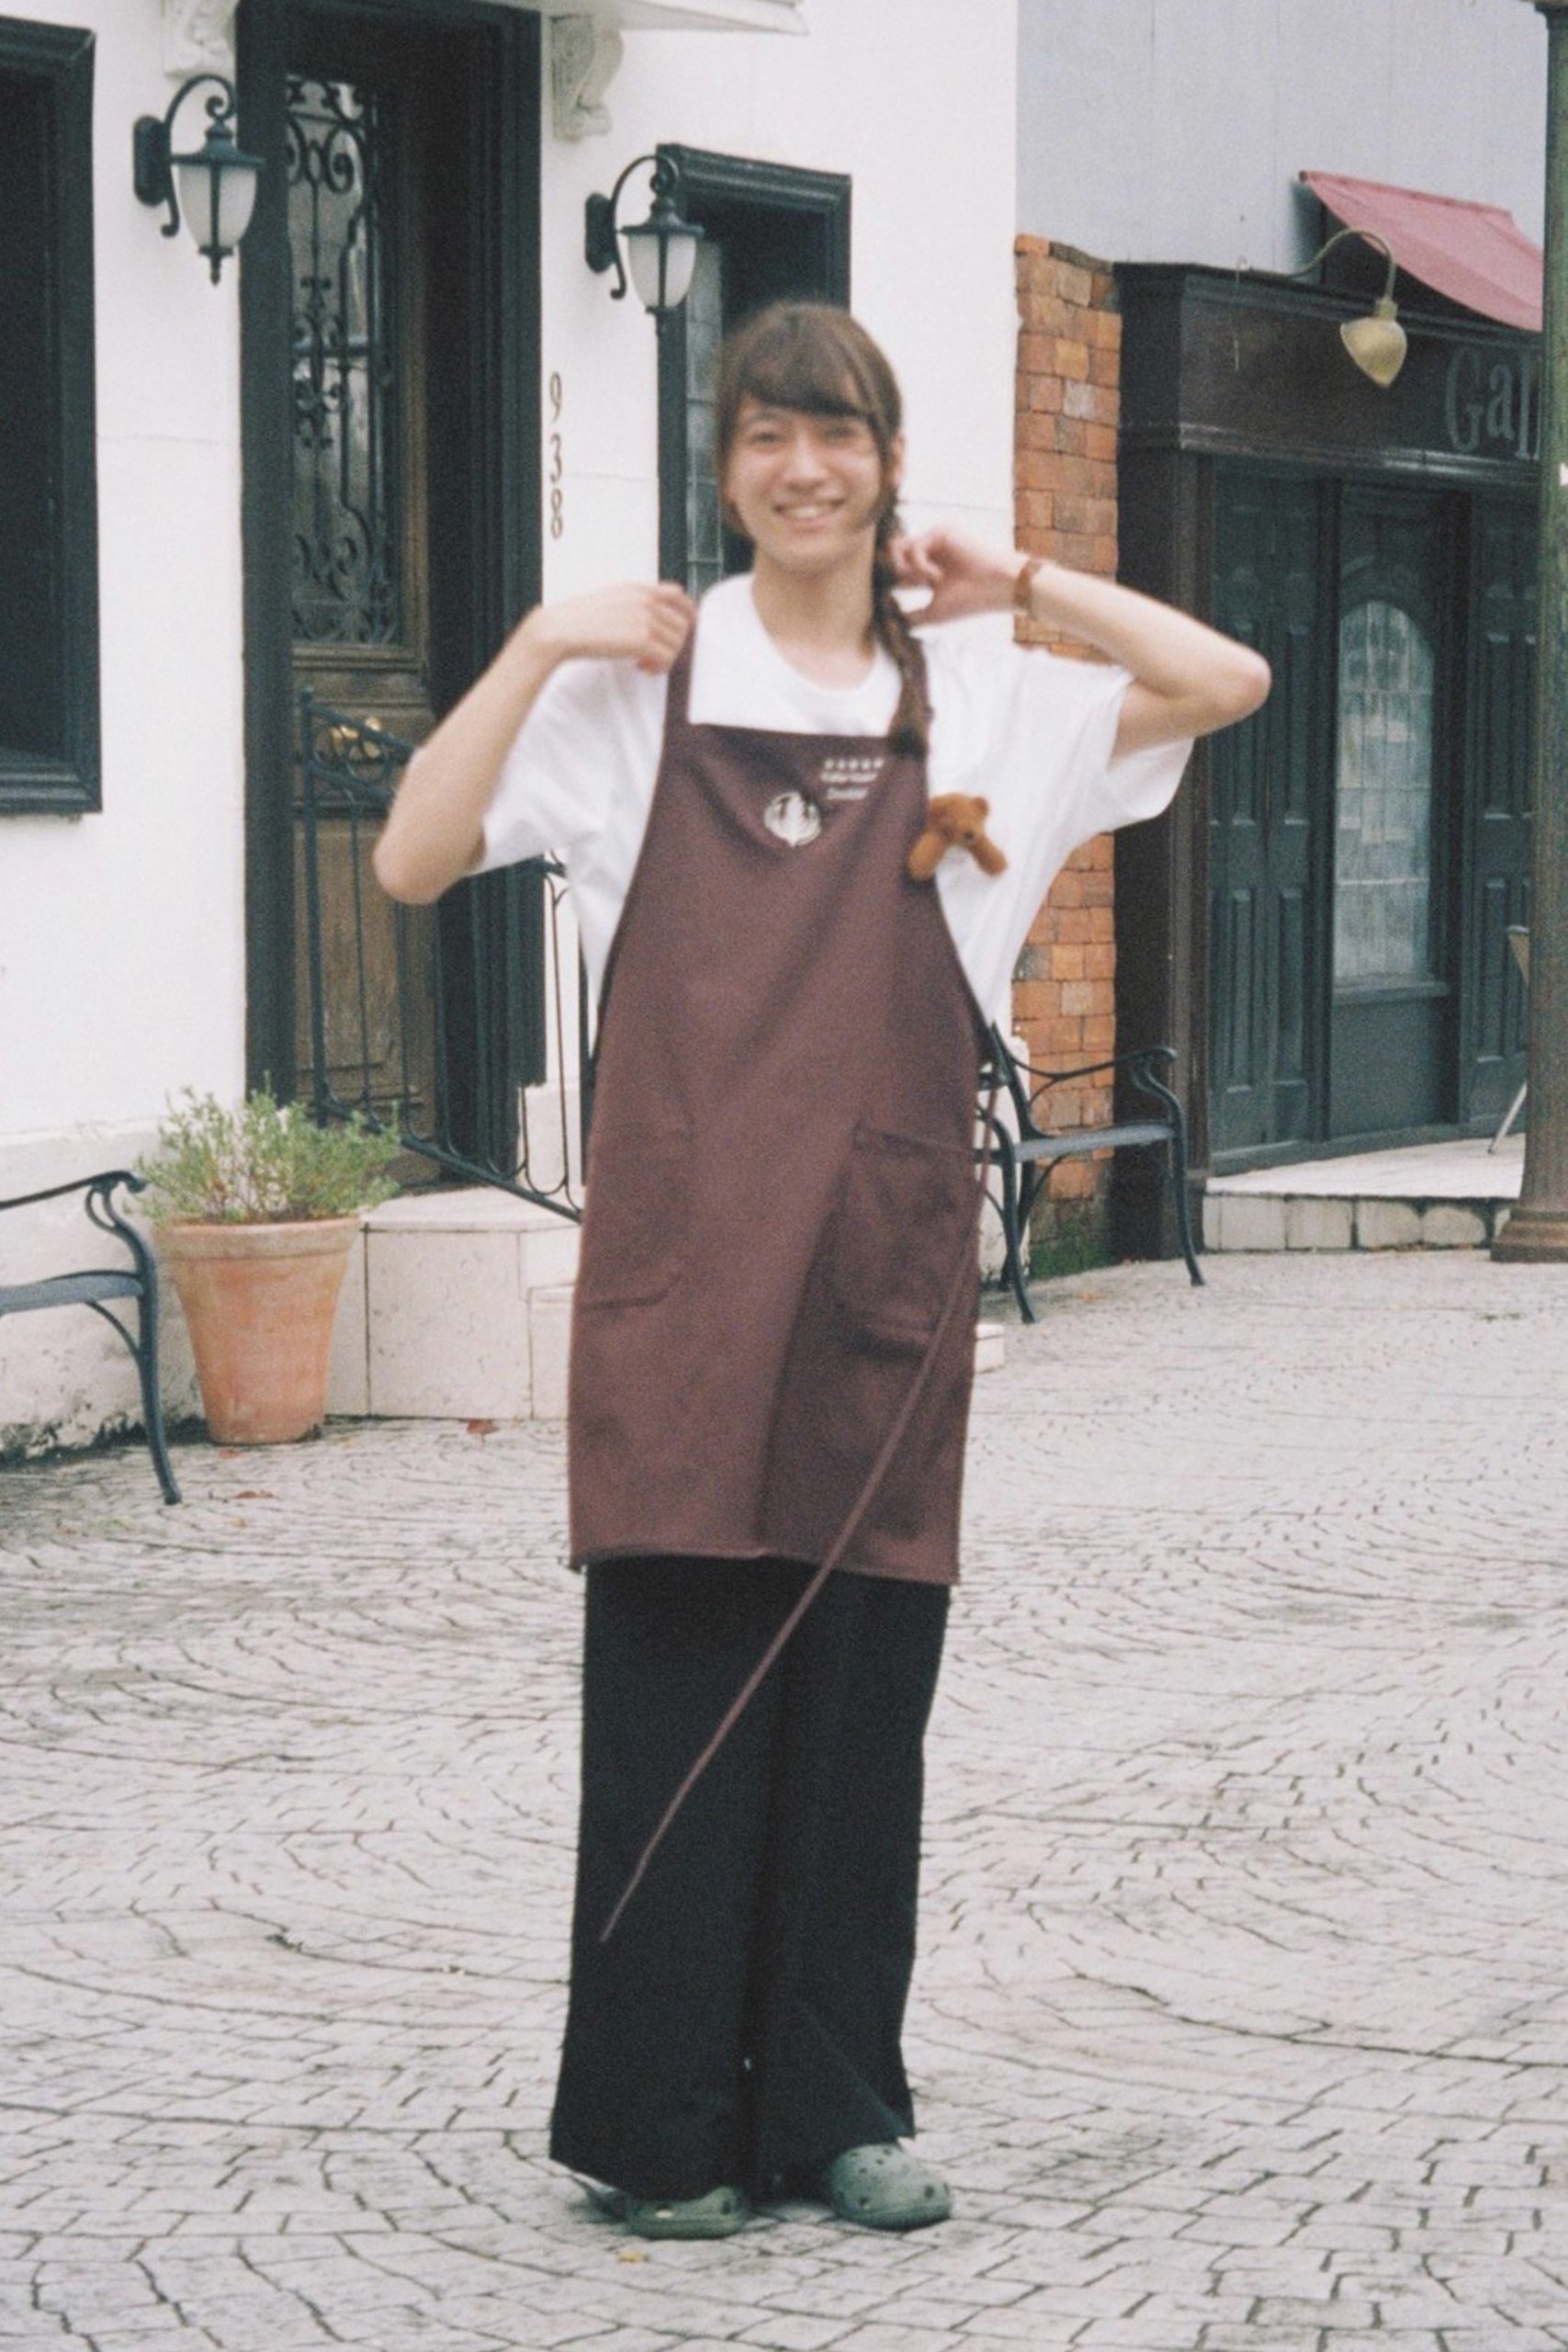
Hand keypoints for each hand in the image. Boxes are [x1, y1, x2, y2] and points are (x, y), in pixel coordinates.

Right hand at [523, 581, 696, 672]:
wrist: (561, 629)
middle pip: (681, 624)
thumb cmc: (578, 620)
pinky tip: (642, 668)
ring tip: (646, 664)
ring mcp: (644, 619)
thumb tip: (651, 621)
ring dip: (665, 658)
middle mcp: (644, 601)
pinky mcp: (641, 640)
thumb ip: (633, 604)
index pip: (677, 594)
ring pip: (676, 644)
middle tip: (657, 656)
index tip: (690, 624)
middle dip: (674, 644)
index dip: (688, 610)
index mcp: (637, 589)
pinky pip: (665, 658)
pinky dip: (658, 668)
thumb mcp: (610, 600)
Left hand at [886, 531, 1016, 625]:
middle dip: (894, 574)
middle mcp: (929, 554)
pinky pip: (914, 547)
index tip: (889, 598)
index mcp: (927, 572)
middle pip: (891, 555)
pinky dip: (920, 566)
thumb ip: (911, 616)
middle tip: (913, 588)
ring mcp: (934, 542)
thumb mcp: (933, 613)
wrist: (997, 588)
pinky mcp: (941, 532)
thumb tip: (889, 621)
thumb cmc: (970, 602)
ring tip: (925, 583)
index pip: (897, 572)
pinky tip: (937, 577)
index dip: (889, 584)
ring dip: (905, 569)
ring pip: (896, 547)